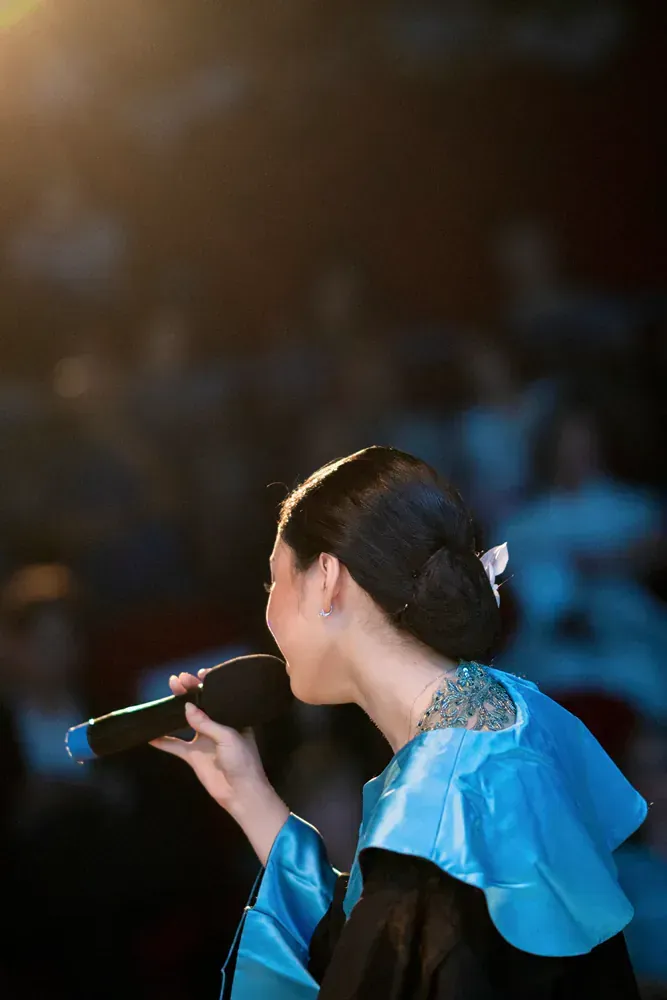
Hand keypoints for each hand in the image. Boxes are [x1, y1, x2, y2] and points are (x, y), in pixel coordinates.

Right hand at [150, 669, 269, 813]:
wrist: (241, 793)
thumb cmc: (242, 760)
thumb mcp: (228, 737)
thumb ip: (207, 723)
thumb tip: (187, 707)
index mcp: (231, 718)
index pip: (218, 697)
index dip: (208, 685)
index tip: (198, 674)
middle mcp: (217, 726)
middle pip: (199, 706)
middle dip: (188, 692)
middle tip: (176, 680)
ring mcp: (203, 740)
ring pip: (185, 721)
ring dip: (175, 711)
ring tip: (164, 697)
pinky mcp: (193, 756)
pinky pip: (175, 746)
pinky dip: (163, 741)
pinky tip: (150, 735)